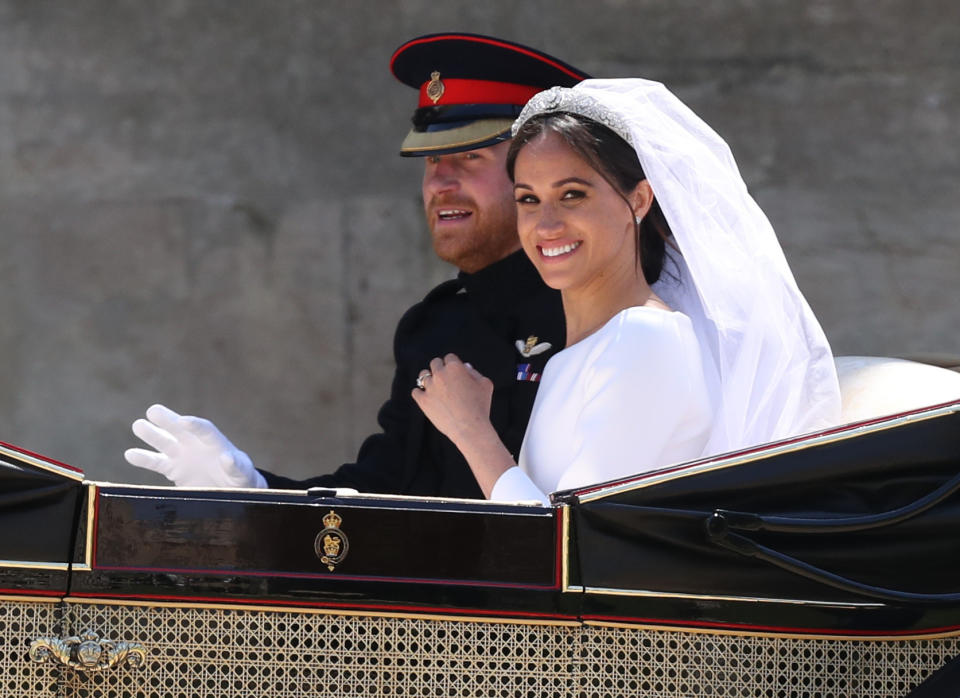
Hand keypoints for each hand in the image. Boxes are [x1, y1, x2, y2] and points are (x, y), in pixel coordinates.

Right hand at [124, 404, 267, 487]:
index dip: (194, 425)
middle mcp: (197, 445)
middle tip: (153, 411)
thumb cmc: (241, 479)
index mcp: (216, 443)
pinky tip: (130, 454)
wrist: (231, 491)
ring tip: (138, 426)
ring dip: (152, 434)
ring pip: (165, 442)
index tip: (183, 421)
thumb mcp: (243, 473)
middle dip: (168, 420)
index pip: (204, 429)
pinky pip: (157, 462)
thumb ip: (237, 466)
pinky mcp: (174, 469)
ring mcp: (184, 456)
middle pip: (180, 429)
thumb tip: (228, 458)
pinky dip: (144, 458)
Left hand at [411, 354, 494, 448]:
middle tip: (446, 379)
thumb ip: (474, 372)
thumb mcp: (485, 384)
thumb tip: (464, 366)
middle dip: (440, 369)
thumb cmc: (481, 406)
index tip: (456, 372)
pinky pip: (415, 392)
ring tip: (435, 387)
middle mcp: (440, 374)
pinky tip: (427, 397)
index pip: (449, 357)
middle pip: (435, 363)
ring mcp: (430, 387)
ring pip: (423, 376)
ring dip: (429, 380)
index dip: (454, 364)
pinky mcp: (423, 400)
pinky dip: (420, 393)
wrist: (470, 428)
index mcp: (455, 367)